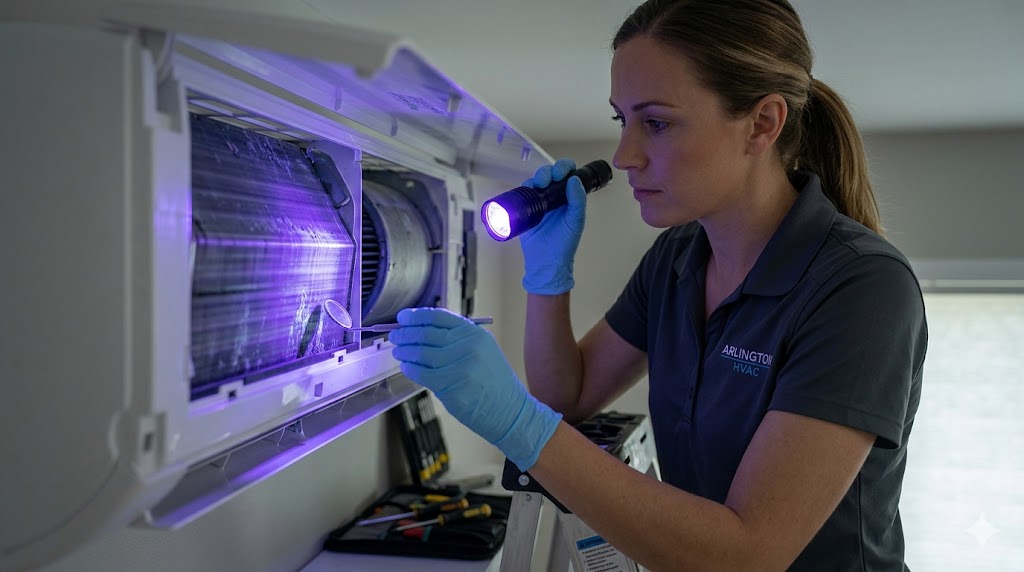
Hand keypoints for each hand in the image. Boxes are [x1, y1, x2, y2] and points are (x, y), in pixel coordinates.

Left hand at [389, 307, 561, 470]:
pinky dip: (410, 369)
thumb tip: (422, 332)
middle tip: (396, 336)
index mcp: (475, 333)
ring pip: (420, 353)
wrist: (510, 411)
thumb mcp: (483, 351)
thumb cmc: (494, 383)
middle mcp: (467, 346)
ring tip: (399, 352)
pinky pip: (421, 373)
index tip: (403, 318)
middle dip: (406, 334)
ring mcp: (459, 366)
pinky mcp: (451, 386)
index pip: (439, 317)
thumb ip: (458, 340)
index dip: (417, 316)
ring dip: (405, 352)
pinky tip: (407, 368)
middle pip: (426, 333)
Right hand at [519, 158, 587, 294]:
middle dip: (547, 172)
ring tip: (536, 185)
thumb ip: (577, 201)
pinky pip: (523, 194)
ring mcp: (539, 202)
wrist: (546, 262)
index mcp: (570, 197)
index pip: (569, 174)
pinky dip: (524, 188)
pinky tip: (526, 189)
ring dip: (536, 178)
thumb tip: (574, 180)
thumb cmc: (564, 244)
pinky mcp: (526, 209)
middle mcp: (555, 197)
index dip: (564, 168)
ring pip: (536, 181)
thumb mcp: (575, 221)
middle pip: (550, 174)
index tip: (560, 175)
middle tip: (545, 181)